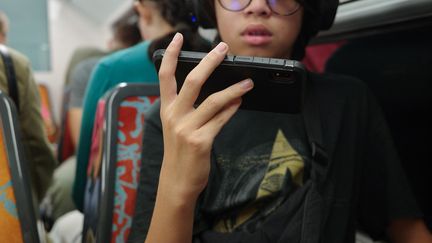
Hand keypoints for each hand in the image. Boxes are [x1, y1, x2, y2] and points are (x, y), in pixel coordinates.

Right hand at [157, 33, 253, 200]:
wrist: (176, 180)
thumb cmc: (179, 151)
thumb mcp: (177, 126)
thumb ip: (191, 107)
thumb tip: (217, 89)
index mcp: (166, 109)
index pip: (165, 76)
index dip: (171, 55)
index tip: (179, 37)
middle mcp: (174, 115)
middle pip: (193, 81)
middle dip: (210, 61)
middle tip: (223, 48)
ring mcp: (187, 129)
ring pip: (214, 100)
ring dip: (233, 90)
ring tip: (248, 83)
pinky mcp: (201, 141)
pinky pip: (221, 120)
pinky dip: (232, 109)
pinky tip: (240, 102)